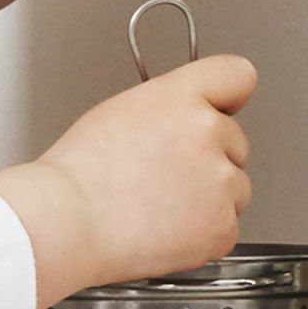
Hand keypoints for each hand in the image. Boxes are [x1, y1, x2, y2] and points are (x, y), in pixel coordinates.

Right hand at [0, 54, 257, 306]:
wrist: (69, 223)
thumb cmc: (83, 173)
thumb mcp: (124, 110)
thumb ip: (172, 106)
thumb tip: (190, 119)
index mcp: (181, 98)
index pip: (238, 75)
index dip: (228, 97)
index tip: (223, 108)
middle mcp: (209, 132)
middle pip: (236, 141)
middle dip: (210, 157)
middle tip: (163, 175)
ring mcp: (221, 181)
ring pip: (235, 187)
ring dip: (209, 198)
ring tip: (158, 205)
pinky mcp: (222, 225)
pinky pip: (227, 226)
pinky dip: (204, 233)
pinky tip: (166, 228)